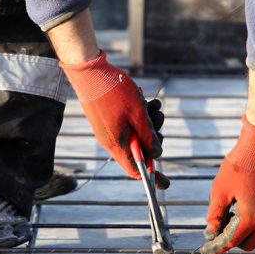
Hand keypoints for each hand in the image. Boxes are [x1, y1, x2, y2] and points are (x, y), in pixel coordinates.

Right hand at [61, 50, 167, 187]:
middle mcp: (110, 141)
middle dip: (153, 138)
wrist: (88, 70)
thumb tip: (157, 154)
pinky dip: (138, 114)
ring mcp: (107, 130)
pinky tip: (145, 100)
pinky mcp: (106, 119)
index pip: (136, 170)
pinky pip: (127, 123)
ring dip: (148, 122)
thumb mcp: (138, 114)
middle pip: (138, 151)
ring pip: (134, 134)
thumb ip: (148, 137)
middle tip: (159, 119)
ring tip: (155, 105)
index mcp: (117, 144)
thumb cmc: (114, 91)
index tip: (166, 183)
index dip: (152, 177)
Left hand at [201, 115, 254, 253]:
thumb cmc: (240, 166)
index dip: (220, 247)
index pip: (233, 241)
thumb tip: (211, 230)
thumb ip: (215, 213)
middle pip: (250, 244)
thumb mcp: (220, 190)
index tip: (211, 250)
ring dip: (252, 236)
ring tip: (239, 224)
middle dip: (236, 242)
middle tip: (224, 231)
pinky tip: (252, 214)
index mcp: (251, 218)